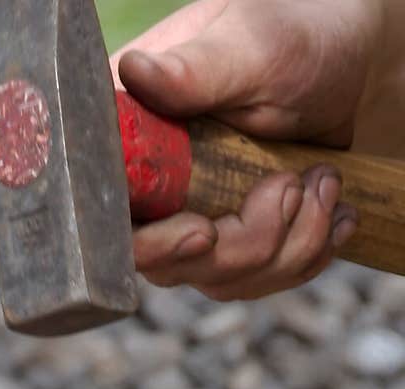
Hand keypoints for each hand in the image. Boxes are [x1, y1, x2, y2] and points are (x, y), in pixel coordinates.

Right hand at [114, 0, 385, 297]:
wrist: (346, 62)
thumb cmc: (296, 35)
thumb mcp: (250, 46)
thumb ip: (193, 69)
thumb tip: (134, 70)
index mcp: (129, 137)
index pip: (111, 217)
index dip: (154, 242)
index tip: (204, 231)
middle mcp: (147, 190)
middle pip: (167, 266)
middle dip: (246, 241)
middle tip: (294, 184)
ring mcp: (184, 224)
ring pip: (218, 280)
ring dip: (289, 244)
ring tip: (324, 182)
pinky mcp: (225, 247)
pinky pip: (254, 284)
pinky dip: (304, 255)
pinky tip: (330, 213)